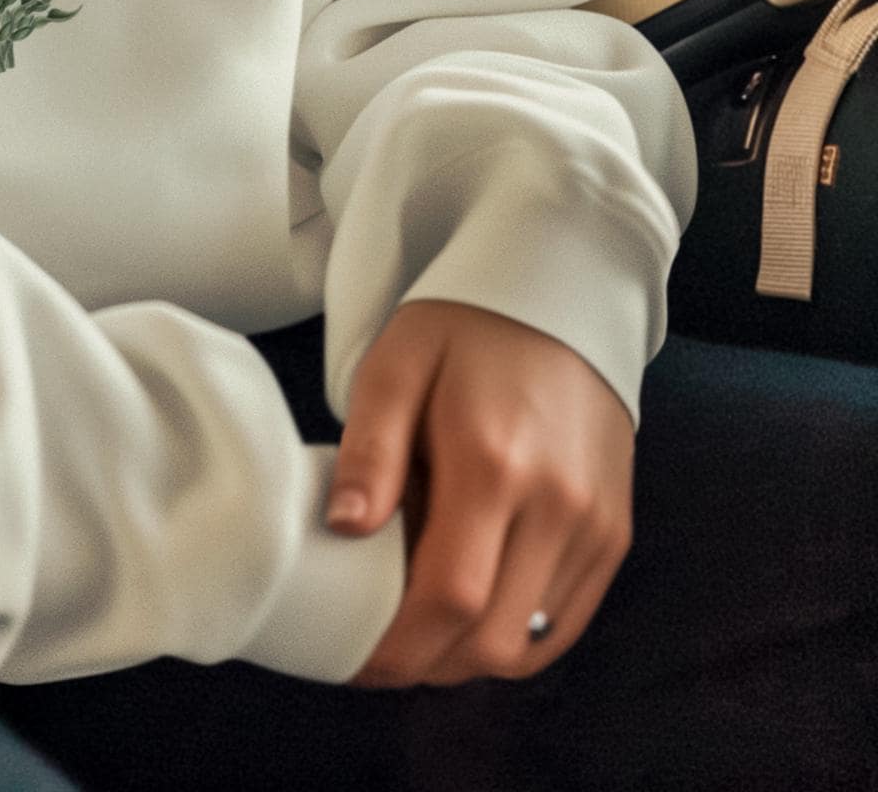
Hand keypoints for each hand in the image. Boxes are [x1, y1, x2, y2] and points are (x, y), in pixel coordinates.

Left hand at [328, 296, 634, 687]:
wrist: (563, 295)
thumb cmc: (466, 328)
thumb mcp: (397, 365)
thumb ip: (371, 449)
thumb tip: (345, 528)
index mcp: (493, 463)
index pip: (448, 597)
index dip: (399, 647)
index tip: (357, 659)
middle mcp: (557, 505)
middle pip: (490, 639)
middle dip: (428, 662)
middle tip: (381, 649)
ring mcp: (595, 524)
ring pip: (529, 643)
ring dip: (469, 655)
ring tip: (421, 628)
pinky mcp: (614, 532)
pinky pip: (564, 622)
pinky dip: (515, 638)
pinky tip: (474, 614)